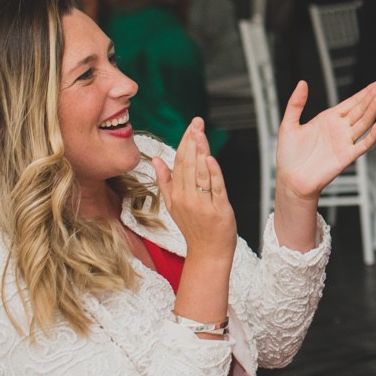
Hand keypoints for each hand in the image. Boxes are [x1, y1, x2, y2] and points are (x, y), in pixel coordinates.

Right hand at [152, 118, 236, 260]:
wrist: (208, 252)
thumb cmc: (194, 228)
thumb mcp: (173, 205)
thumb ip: (165, 181)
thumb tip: (156, 159)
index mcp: (176, 194)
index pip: (179, 162)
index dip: (184, 142)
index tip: (190, 126)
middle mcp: (187, 198)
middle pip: (189, 164)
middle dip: (192, 141)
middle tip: (197, 122)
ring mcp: (202, 204)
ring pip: (200, 173)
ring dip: (200, 151)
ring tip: (201, 133)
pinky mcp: (218, 210)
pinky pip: (215, 188)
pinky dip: (213, 173)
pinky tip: (210, 158)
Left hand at [274, 79, 375, 201]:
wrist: (291, 180)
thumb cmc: (289, 156)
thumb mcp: (289, 124)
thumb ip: (296, 103)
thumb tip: (302, 83)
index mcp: (328, 119)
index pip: (351, 103)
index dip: (364, 93)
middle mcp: (339, 129)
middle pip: (360, 110)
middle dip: (372, 97)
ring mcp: (344, 142)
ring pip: (363, 123)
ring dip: (372, 111)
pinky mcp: (346, 156)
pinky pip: (363, 145)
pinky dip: (372, 136)